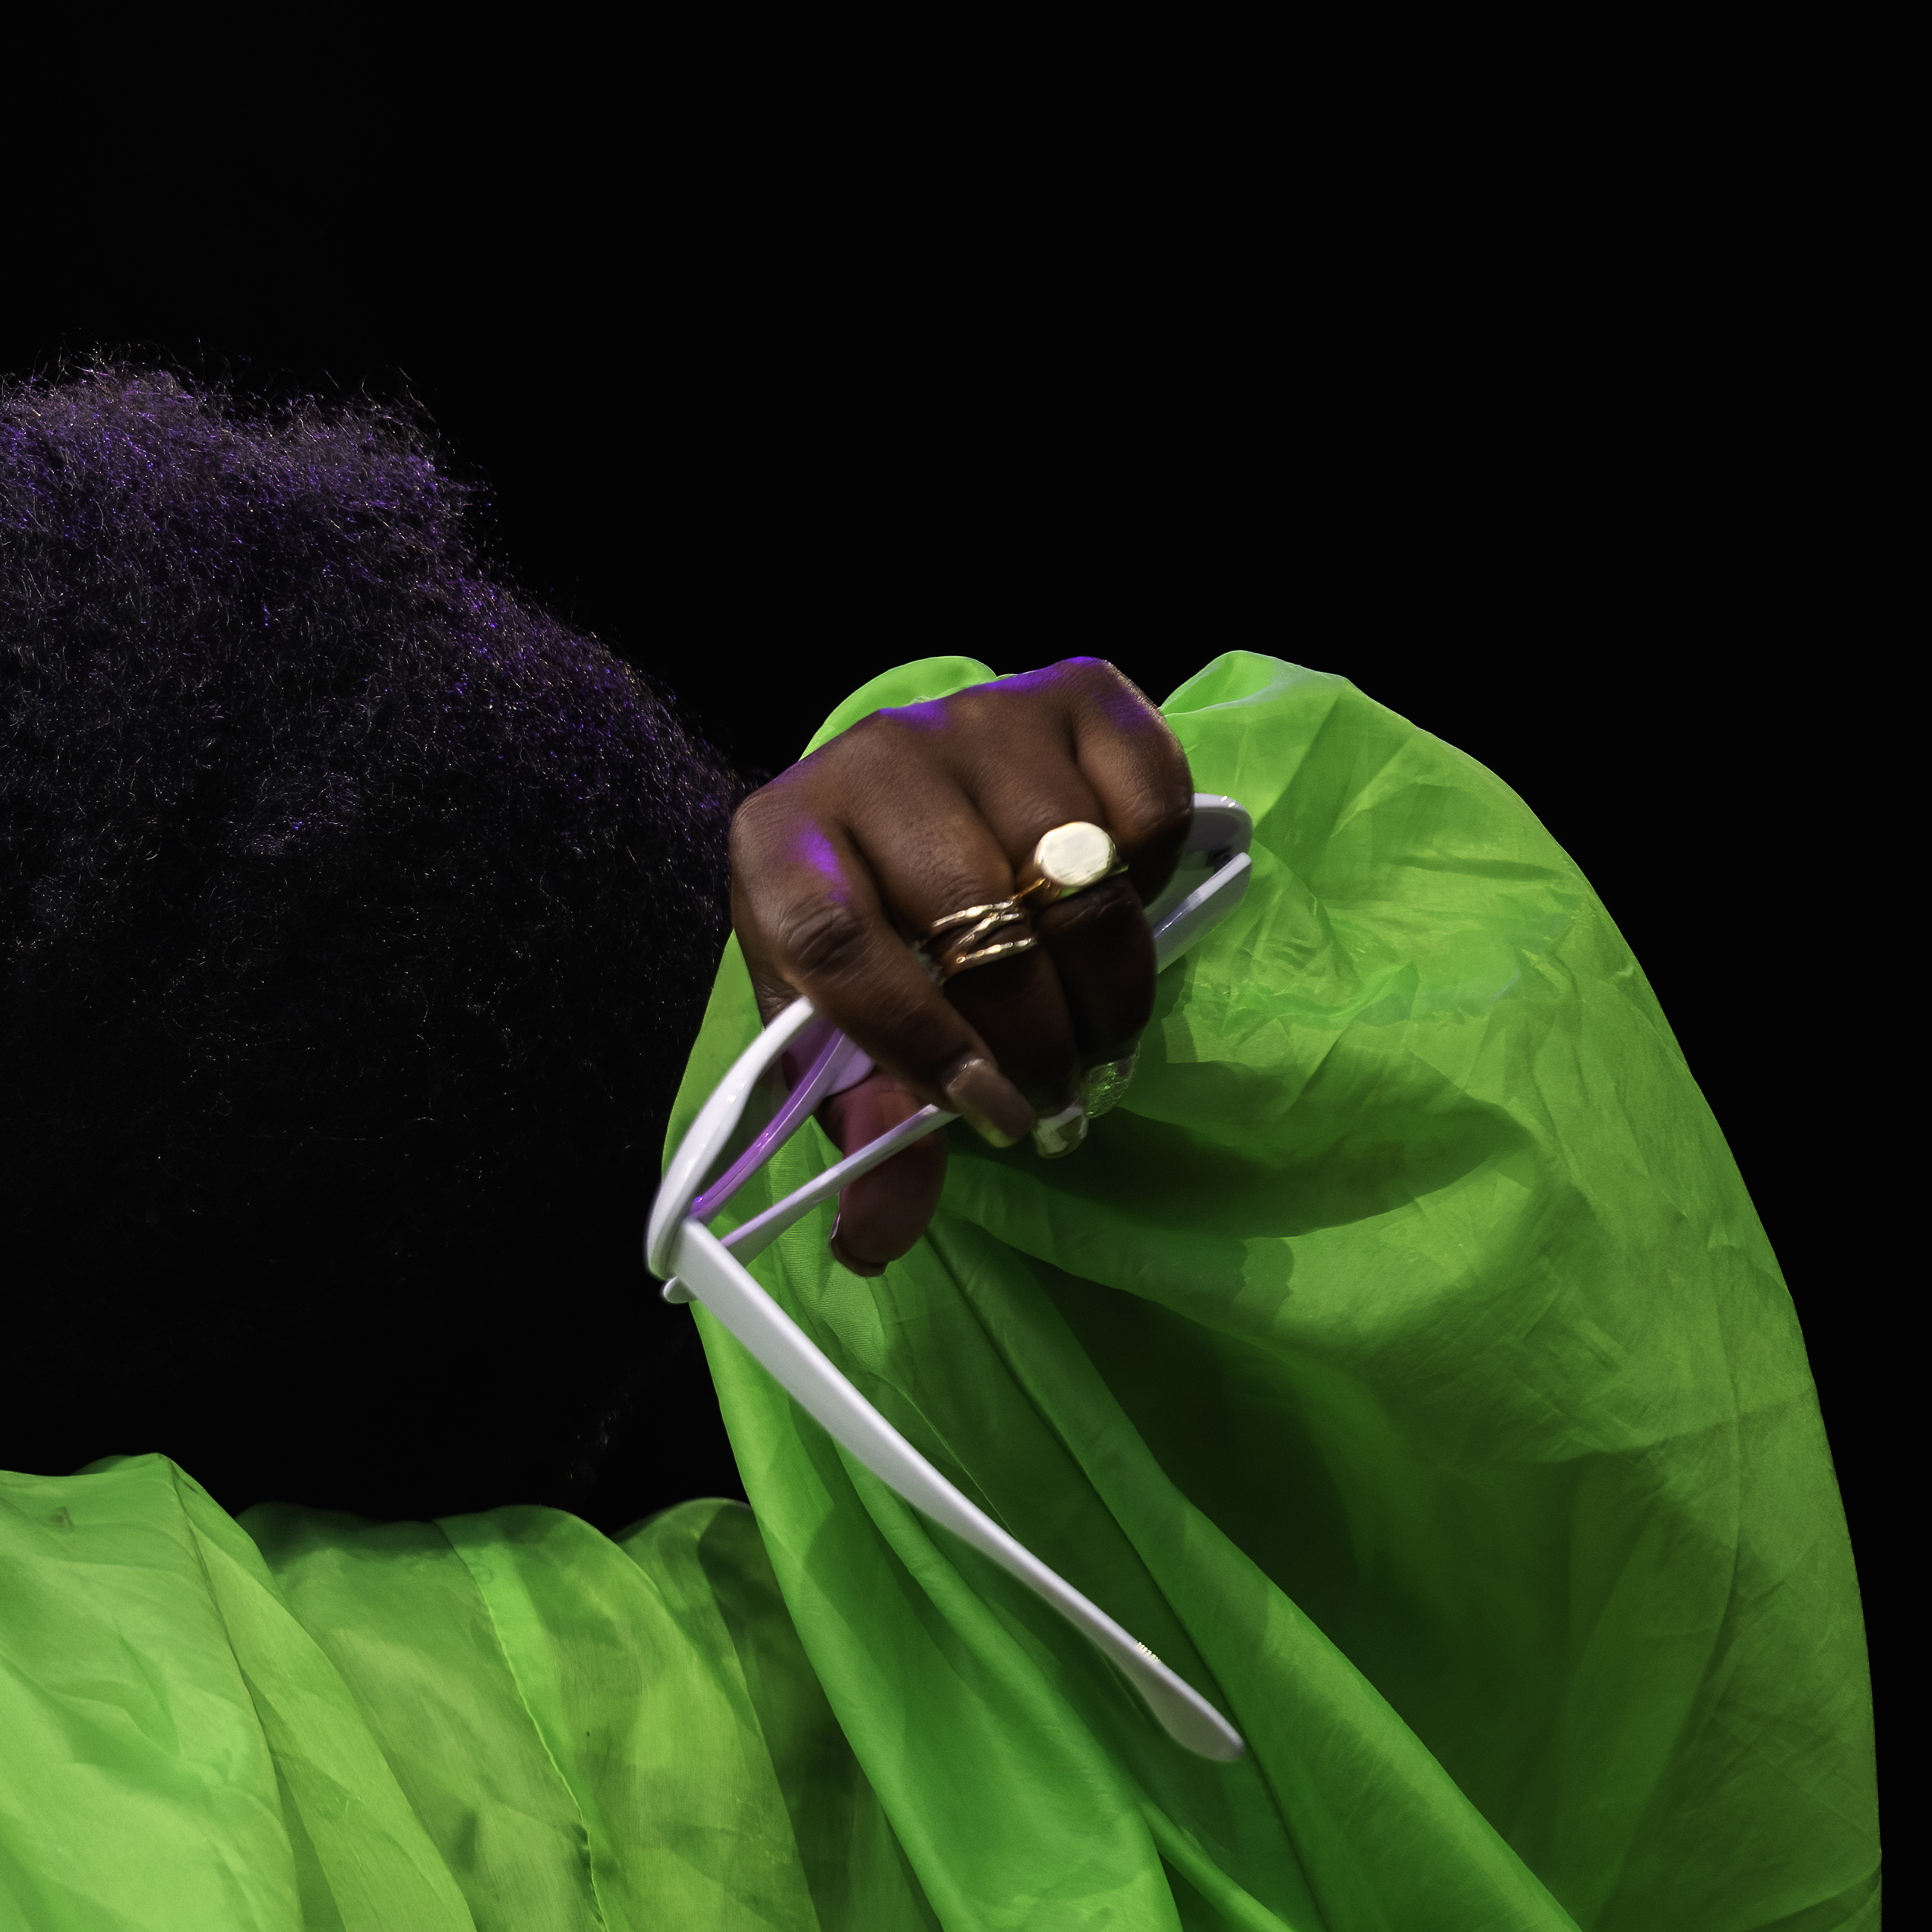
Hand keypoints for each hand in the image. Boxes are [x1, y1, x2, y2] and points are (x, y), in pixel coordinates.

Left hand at [728, 656, 1193, 1272]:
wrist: (911, 801)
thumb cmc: (868, 927)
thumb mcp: (838, 1027)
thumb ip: (863, 1123)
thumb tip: (873, 1242)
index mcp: (778, 841)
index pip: (835, 946)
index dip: (914, 1044)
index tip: (988, 1116)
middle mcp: (869, 758)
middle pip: (965, 915)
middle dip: (1030, 1036)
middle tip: (1060, 1101)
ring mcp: (975, 714)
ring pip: (1071, 867)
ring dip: (1103, 981)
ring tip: (1100, 1039)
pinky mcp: (1075, 689)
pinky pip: (1147, 799)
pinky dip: (1153, 873)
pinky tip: (1120, 907)